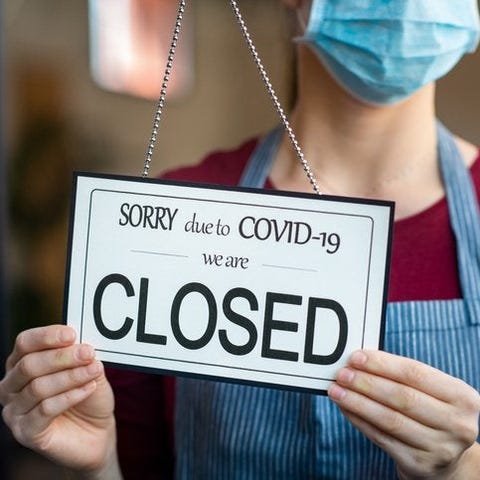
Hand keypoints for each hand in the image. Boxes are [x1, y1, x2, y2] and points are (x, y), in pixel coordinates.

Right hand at [0, 325, 118, 475]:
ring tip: (94, 370)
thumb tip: (81, 344)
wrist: (97, 432)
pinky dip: (70, 396)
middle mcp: (12, 386)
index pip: (25, 343)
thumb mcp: (90, 369)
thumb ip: (83, 356)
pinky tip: (88, 389)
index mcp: (22, 363)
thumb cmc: (89, 397)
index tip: (72, 333)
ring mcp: (15, 411)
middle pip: (29, 365)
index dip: (46, 336)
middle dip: (62, 357)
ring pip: (38, 387)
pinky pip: (45, 410)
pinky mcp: (25, 432)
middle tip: (88, 353)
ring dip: (71, 376)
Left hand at [328, 350, 479, 478]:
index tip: (355, 357)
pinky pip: (381, 438)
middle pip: (402, 397)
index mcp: (462, 397)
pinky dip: (359, 420)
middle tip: (341, 374)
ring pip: (389, 419)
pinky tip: (345, 408)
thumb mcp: (431, 392)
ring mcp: (440, 448)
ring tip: (336, 390)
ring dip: (357, 402)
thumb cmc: (430, 411)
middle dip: (366, 383)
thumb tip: (358, 361)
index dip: (382, 364)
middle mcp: (458, 424)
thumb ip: (401, 376)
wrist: (445, 458)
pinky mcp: (419, 464)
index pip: (415, 373)